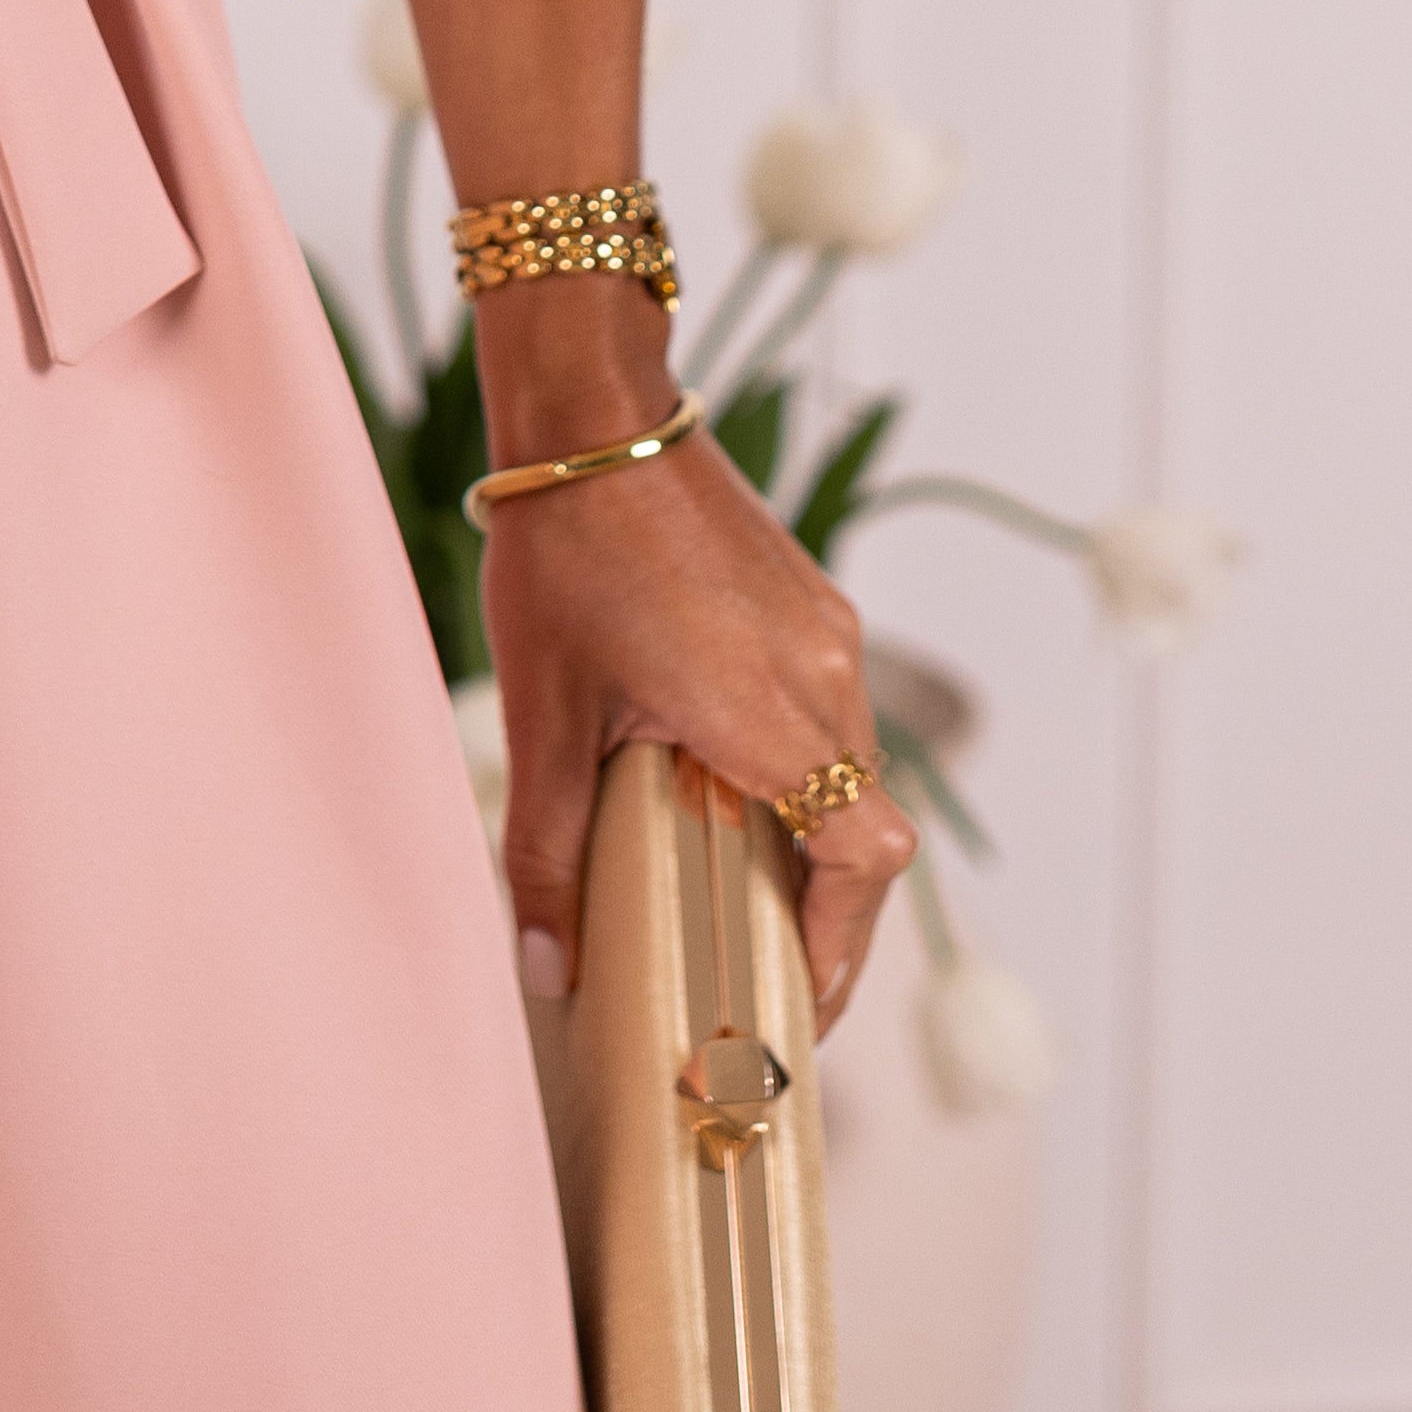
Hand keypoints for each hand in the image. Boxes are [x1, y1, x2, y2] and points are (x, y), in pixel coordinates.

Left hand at [481, 406, 916, 1037]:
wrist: (594, 411)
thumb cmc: (564, 551)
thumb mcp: (544, 712)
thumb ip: (547, 847)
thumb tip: (543, 966)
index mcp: (771, 709)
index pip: (865, 856)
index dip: (844, 944)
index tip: (797, 1001)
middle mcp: (825, 673)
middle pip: (868, 831)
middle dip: (828, 918)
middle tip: (764, 976)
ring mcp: (827, 632)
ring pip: (855, 774)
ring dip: (816, 844)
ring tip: (744, 898)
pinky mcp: (812, 603)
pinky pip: (833, 715)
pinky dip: (803, 776)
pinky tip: (733, 792)